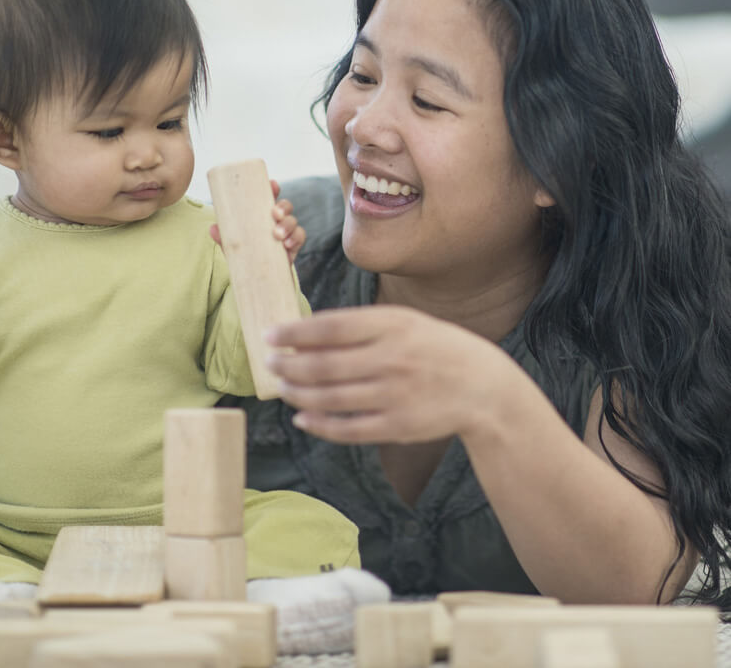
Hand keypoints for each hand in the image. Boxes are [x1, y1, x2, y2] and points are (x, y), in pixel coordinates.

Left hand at [209, 179, 305, 264]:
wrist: (258, 278)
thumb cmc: (246, 256)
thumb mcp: (234, 246)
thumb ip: (224, 237)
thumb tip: (213, 228)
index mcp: (263, 215)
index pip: (270, 197)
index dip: (273, 188)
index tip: (273, 184)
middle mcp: (277, 221)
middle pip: (285, 207)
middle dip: (283, 207)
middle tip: (275, 214)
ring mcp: (287, 233)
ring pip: (293, 221)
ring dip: (288, 225)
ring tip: (278, 235)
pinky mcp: (294, 247)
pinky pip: (300, 237)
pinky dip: (295, 238)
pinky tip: (287, 245)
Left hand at [265, 305, 515, 444]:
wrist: (483, 387)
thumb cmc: (433, 347)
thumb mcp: (404, 322)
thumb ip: (360, 325)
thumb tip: (306, 333)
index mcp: (393, 325)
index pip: (332, 327)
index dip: (295, 333)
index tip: (269, 335)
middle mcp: (393, 359)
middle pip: (325, 365)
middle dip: (288, 365)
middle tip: (268, 363)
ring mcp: (395, 396)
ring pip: (331, 398)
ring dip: (298, 394)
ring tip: (281, 387)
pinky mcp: (398, 427)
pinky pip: (348, 429)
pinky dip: (320, 425)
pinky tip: (302, 418)